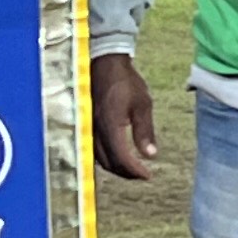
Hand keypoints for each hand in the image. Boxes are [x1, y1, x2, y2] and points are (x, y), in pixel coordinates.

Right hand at [90, 51, 156, 180]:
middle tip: (142, 174)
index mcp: (110, 124)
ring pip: (99, 158)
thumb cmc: (126, 81)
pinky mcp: (86, 124)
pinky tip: (117, 156)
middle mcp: (95, 129)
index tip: (148, 175)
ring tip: (132, 168)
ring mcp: (88, 127)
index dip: (135, 170)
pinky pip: (94, 149)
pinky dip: (107, 158)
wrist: (105, 63)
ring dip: (116, 167)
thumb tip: (151, 155)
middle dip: (126, 173)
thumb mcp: (142, 104)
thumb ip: (145, 131)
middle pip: (109, 163)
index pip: (121, 157)